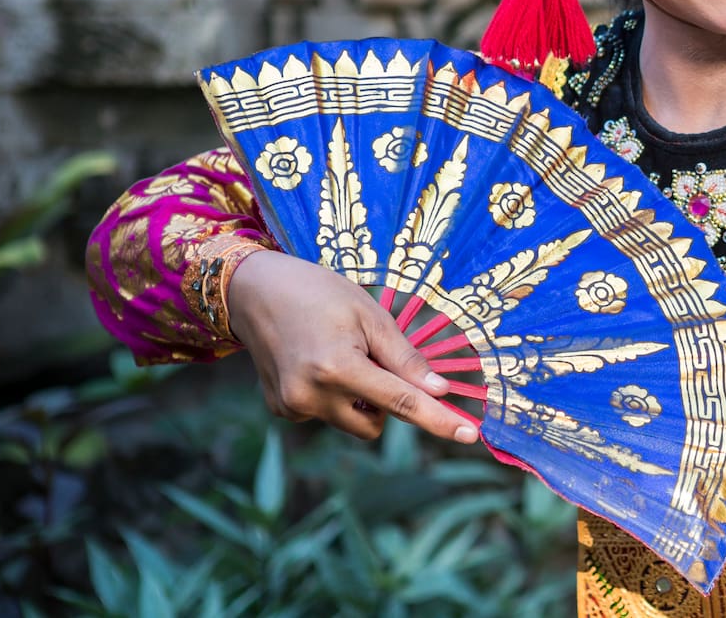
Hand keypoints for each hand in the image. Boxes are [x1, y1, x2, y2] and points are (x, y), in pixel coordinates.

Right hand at [226, 250, 476, 444]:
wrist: (255, 291)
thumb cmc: (320, 293)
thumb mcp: (370, 316)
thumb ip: (405, 358)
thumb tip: (440, 391)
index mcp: (338, 368)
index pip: (401, 403)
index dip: (439, 419)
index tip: (470, 435)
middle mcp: (311, 396)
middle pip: (376, 423)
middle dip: (387, 401)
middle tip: (374, 356)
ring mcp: (292, 408)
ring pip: (352, 422)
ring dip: (361, 400)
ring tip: (342, 355)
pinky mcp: (281, 411)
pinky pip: (327, 415)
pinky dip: (335, 397)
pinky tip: (317, 363)